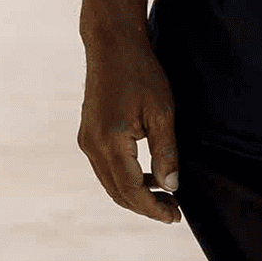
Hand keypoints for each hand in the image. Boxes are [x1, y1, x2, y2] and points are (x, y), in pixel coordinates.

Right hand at [78, 29, 181, 223]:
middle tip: (174, 211)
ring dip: (135, 194)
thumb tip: (171, 187)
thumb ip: (166, 151)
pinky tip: (147, 175)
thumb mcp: (162, 110)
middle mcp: (92, 145)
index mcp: (110, 141)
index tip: (175, 217)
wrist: (112, 44)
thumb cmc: (141, 73)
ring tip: (164, 195)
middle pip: (118, 192)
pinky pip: (105, 168)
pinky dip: (124, 178)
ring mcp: (86, 140)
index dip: (153, 208)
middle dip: (145, 206)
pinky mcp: (87, 134)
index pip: (132, 190)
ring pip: (110, 182)